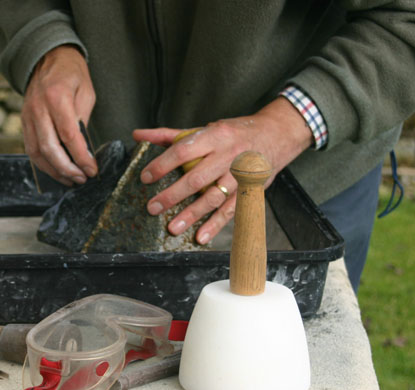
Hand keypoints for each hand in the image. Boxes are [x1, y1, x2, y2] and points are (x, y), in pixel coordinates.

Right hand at [21, 45, 97, 185]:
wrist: (47, 57)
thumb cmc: (71, 74)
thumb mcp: (86, 93)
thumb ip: (82, 121)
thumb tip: (83, 151)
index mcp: (57, 97)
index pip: (69, 136)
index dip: (81, 157)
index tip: (92, 170)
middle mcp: (38, 108)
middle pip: (50, 148)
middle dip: (67, 169)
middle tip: (82, 179)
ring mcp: (28, 116)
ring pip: (37, 152)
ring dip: (55, 171)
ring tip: (71, 180)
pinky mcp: (24, 122)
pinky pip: (31, 149)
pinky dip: (44, 164)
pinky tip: (57, 172)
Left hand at [132, 97, 313, 244]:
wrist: (276, 134)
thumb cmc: (234, 132)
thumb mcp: (205, 128)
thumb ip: (169, 135)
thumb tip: (138, 135)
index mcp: (214, 136)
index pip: (184, 150)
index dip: (163, 164)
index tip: (146, 177)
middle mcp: (228, 155)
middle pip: (197, 178)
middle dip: (173, 195)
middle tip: (153, 207)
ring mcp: (240, 175)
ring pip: (213, 197)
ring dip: (192, 214)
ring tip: (172, 227)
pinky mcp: (250, 191)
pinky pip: (231, 211)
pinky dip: (216, 225)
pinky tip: (201, 237)